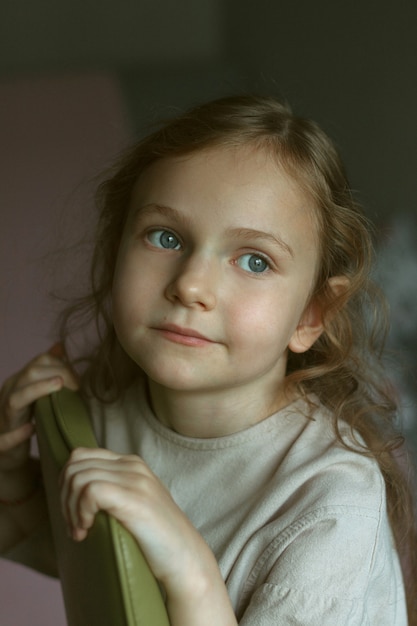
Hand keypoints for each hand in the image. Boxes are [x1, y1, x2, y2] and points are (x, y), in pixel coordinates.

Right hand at [0, 344, 78, 473]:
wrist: (8, 453)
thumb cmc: (26, 419)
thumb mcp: (37, 391)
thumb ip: (48, 370)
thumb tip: (59, 346)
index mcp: (18, 383)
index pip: (39, 362)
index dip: (62, 365)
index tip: (78, 380)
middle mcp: (8, 396)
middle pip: (29, 375)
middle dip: (56, 374)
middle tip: (77, 385)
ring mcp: (3, 419)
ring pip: (14, 400)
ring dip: (37, 391)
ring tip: (58, 387)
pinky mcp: (1, 445)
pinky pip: (5, 439)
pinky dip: (18, 433)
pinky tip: (32, 428)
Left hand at [61, 448, 209, 585]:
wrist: (185, 557)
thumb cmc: (155, 539)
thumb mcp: (130, 504)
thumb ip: (111, 490)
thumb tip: (70, 493)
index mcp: (130, 463)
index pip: (81, 455)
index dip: (65, 484)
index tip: (72, 513)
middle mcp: (132, 465)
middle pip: (75, 465)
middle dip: (64, 498)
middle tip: (74, 526)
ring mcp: (135, 479)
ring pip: (78, 478)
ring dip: (71, 509)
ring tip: (81, 531)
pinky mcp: (134, 498)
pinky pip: (90, 491)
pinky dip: (81, 512)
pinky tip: (88, 530)